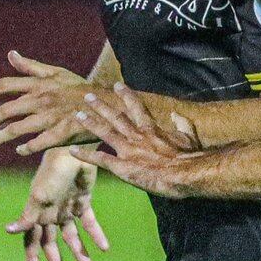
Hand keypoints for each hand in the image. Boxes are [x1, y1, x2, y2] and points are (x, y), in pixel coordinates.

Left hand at [0, 52, 96, 154]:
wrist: (105, 103)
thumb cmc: (79, 88)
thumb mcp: (55, 72)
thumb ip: (30, 66)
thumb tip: (11, 55)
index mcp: (38, 84)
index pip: (5, 85)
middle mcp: (40, 99)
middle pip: (6, 111)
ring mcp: (50, 117)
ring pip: (16, 129)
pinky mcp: (61, 132)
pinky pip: (37, 143)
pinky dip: (25, 148)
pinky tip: (19, 150)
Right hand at [7, 147, 109, 260]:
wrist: (73, 150)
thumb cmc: (53, 172)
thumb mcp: (39, 195)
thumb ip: (27, 216)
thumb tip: (8, 231)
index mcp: (37, 212)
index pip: (32, 238)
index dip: (32, 255)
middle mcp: (50, 212)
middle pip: (52, 242)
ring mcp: (66, 207)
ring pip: (72, 236)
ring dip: (79, 253)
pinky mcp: (83, 200)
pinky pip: (89, 222)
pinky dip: (96, 235)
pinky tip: (104, 248)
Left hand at [76, 84, 199, 199]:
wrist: (183, 174)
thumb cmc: (188, 158)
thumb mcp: (188, 137)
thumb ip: (182, 124)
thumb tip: (177, 114)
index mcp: (151, 129)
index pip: (136, 107)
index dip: (126, 95)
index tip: (117, 85)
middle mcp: (136, 136)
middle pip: (115, 117)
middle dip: (100, 105)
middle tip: (88, 96)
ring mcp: (127, 150)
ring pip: (104, 132)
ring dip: (90, 123)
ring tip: (77, 115)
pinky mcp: (121, 167)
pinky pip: (99, 159)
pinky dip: (85, 154)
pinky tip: (72, 149)